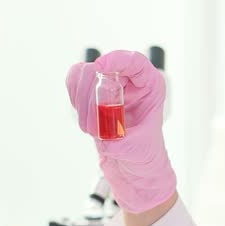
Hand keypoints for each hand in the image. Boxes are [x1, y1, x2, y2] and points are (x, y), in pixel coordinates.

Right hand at [65, 50, 176, 212]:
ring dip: (82, 104)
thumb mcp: (137, 150)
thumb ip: (121, 143)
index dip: (116, 59)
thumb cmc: (144, 154)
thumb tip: (104, 137)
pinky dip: (75, 100)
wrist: (133, 166)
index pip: (134, 61)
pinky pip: (74, 82)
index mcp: (149, 86)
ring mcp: (110, 83)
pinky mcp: (92, 91)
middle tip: (94, 128)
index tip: (100, 67)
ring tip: (92, 130)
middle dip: (92, 98)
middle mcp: (130, 80)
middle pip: (101, 69)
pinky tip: (85, 119)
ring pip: (84, 75)